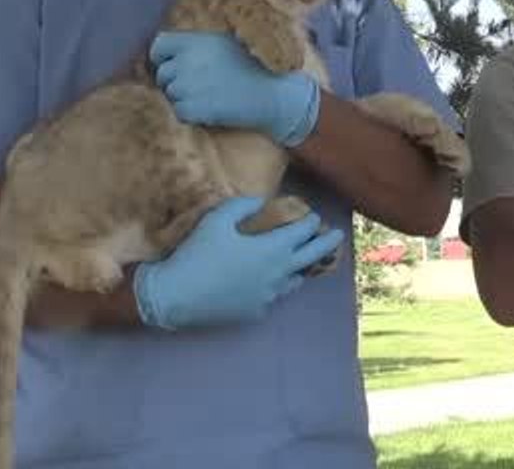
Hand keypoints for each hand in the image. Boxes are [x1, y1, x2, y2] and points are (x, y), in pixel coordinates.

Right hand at [133, 196, 343, 329]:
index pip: (303, 232)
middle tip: (338, 237)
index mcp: (272, 248)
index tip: (314, 217)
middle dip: (327, 243)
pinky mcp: (257, 311)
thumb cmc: (197, 254)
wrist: (176, 295)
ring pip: (295, 280)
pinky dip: (274, 286)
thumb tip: (261, 201)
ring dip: (300, 267)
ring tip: (303, 261)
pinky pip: (273, 296)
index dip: (311, 222)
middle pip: (313, 256)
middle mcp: (278, 272)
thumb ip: (242, 206)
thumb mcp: (217, 220)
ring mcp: (270, 295)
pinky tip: (269, 282)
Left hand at [150, 31, 319, 145]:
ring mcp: (188, 85)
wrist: (276, 95)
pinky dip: (192, 115)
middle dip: (175, 83)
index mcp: (196, 41)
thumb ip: (198, 47)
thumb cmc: (256, 69)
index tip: (177, 68)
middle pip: (163, 75)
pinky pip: (180, 112)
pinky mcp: (193, 107)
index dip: (164, 59)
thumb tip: (173, 57)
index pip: (159, 46)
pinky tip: (212, 111)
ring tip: (211, 99)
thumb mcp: (226, 45)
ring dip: (185, 100)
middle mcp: (188, 61)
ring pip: (171, 95)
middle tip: (200, 89)